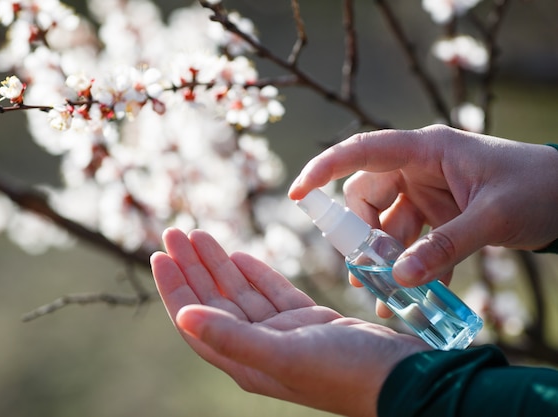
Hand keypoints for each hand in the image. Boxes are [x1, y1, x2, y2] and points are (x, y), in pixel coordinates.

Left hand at [151, 228, 427, 416]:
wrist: (403, 376)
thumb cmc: (346, 372)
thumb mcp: (284, 356)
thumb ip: (232, 338)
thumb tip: (181, 318)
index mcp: (245, 360)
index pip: (196, 319)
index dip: (175, 288)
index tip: (159, 254)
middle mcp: (259, 347)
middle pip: (214, 301)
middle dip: (193, 266)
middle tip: (175, 231)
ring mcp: (283, 334)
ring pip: (241, 292)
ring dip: (219, 263)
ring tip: (199, 234)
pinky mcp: (307, 321)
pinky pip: (271, 292)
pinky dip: (255, 273)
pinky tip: (239, 256)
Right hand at [289, 125, 557, 290]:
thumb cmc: (539, 188)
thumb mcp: (492, 217)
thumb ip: (445, 248)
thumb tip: (400, 280)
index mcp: (426, 150)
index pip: (362, 151)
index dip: (324, 169)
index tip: (296, 194)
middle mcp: (418, 167)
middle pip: (367, 198)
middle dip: (362, 236)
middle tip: (366, 274)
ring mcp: (426, 191)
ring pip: (386, 224)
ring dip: (383, 259)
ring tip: (384, 296)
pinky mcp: (437, 214)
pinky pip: (409, 240)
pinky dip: (406, 265)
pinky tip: (407, 293)